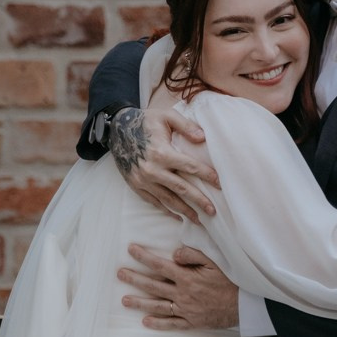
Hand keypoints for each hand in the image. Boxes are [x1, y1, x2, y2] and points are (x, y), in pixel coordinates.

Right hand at [108, 106, 219, 223]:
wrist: (117, 129)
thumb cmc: (145, 121)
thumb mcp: (166, 116)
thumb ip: (185, 126)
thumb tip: (203, 138)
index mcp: (162, 153)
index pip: (190, 167)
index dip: (206, 175)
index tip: (220, 183)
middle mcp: (152, 170)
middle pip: (182, 188)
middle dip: (199, 201)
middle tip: (213, 211)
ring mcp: (143, 180)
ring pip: (168, 199)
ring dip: (185, 211)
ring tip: (199, 220)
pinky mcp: (135, 185)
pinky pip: (154, 201)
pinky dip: (166, 210)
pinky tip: (178, 216)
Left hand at [119, 244, 239, 329]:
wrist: (245, 304)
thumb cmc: (231, 280)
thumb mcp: (215, 261)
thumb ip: (193, 255)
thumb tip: (174, 254)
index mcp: (187, 277)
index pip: (160, 265)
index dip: (144, 257)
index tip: (131, 250)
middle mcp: (183, 294)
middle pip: (153, 286)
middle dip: (135, 279)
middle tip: (120, 274)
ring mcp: (186, 310)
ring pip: (158, 306)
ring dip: (140, 303)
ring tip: (124, 300)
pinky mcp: (192, 322)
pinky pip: (172, 324)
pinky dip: (158, 324)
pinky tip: (145, 322)